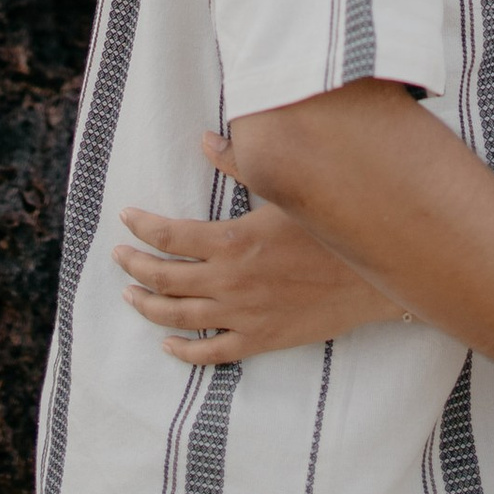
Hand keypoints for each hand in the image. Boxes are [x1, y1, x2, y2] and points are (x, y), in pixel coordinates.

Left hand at [116, 141, 402, 362]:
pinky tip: (168, 344)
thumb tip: (207, 140)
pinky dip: (184, 351)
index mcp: (232, 242)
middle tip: (119, 257)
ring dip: (148, 307)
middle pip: (165, 279)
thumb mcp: (285, 192)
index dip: (142, 227)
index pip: (169, 236)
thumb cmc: (331, 229)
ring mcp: (242, 316)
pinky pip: (212, 353)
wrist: (374, 277)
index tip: (126, 218)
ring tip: (130, 295)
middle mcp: (229, 283)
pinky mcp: (261, 340)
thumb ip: (241, 167)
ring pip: (179, 318)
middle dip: (135, 266)